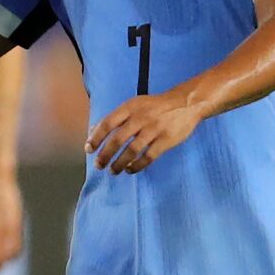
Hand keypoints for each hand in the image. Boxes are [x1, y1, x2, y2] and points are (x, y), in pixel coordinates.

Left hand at [86, 90, 202, 174]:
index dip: (96, 137)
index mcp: (129, 107)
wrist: (185, 103)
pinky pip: (149, 156)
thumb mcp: (133, 104)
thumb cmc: (154, 106)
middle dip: (106, 154)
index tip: (89, 149)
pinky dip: (137, 165)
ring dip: (120, 163)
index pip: (108, 123)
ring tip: (113, 171)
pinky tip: (130, 170)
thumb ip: (115, 117)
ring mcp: (154, 129)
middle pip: (118, 139)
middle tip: (99, 165)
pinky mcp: (166, 140)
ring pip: (132, 150)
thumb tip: (93, 130)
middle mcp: (140, 118)